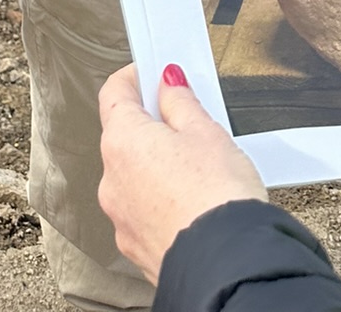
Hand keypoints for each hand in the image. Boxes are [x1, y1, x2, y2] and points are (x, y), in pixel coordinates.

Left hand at [98, 63, 265, 286]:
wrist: (228, 266)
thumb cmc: (217, 200)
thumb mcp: (207, 133)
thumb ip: (181, 102)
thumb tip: (169, 84)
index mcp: (122, 141)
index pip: (114, 93)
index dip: (136, 78)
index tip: (154, 73)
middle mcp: (112, 179)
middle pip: (124, 136)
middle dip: (152, 126)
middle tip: (186, 121)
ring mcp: (121, 217)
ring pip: (134, 176)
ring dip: (157, 167)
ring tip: (198, 168)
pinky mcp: (136, 246)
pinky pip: (143, 210)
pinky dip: (161, 201)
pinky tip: (191, 201)